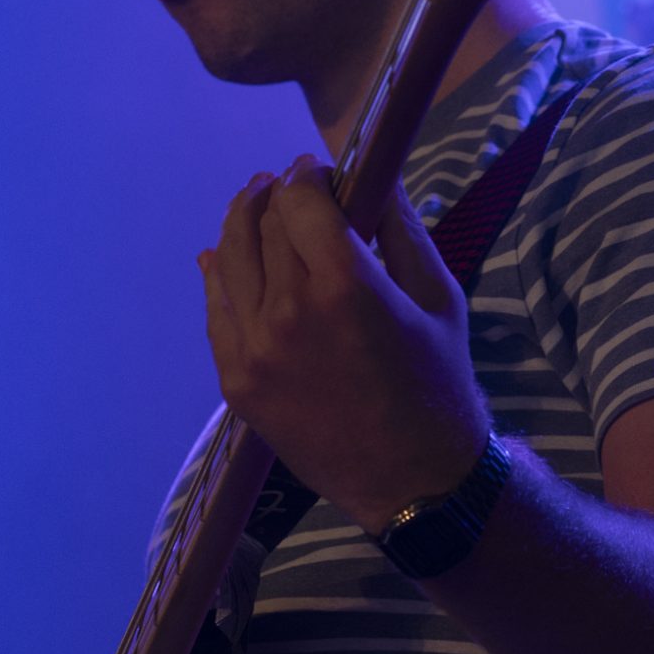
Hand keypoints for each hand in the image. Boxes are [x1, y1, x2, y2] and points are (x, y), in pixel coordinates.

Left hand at [199, 158, 488, 534]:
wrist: (412, 481)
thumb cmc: (438, 384)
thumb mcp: (438, 297)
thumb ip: (399, 229)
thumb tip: (373, 175)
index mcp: (346, 285)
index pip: (301, 199)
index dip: (306, 175)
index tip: (317, 171)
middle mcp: (289, 311)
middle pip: (264, 224)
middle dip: (277, 196)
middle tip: (288, 186)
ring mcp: (254, 349)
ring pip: (228, 258)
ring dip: (240, 224)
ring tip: (254, 208)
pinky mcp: (237, 382)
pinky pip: (215, 311)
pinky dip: (218, 277)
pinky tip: (221, 258)